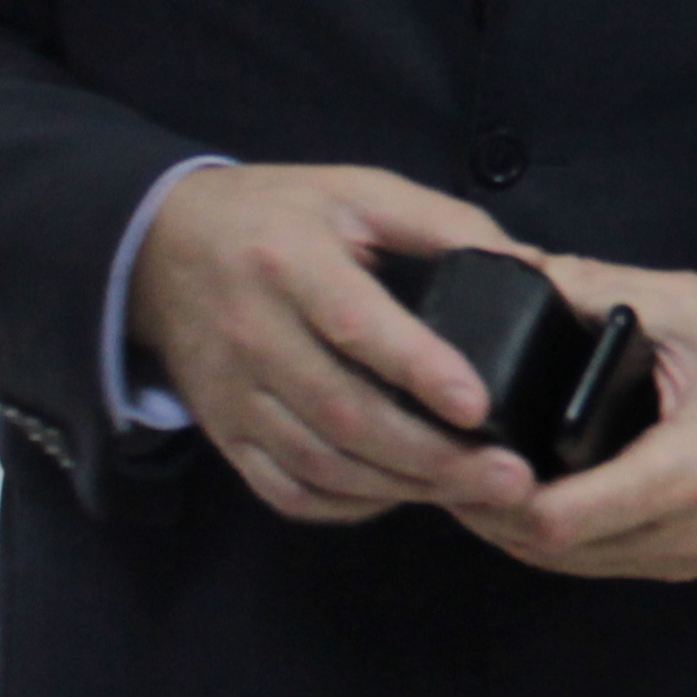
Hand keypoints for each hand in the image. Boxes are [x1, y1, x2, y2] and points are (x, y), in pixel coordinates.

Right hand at [129, 164, 537, 525]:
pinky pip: (285, 489)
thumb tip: (534, 265)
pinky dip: (347, 505)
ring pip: (320, 463)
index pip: (356, 326)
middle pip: (345, 414)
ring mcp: (234, 394)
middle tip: (510, 478)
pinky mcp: (223, 432)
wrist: (161, 246)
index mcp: (291, 264)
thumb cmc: (278, 215)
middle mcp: (255, 335)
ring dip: (403, 487)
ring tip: (477, 493)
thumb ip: (446, 224)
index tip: (479, 406)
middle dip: (434, 457)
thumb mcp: (359, 192)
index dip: (420, 370)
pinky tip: (402, 496)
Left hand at [454, 259, 696, 582]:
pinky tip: (516, 484)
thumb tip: (517, 269)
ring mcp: (682, 555)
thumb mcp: (690, 303)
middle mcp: (681, 533)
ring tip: (464, 463)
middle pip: (544, 549)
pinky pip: (591, 560)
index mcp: (685, 474)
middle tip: (436, 448)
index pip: (555, 519)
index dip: (490, 489)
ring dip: (507, 523)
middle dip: (484, 504)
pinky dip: (545, 531)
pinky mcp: (681, 558)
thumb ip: (600, 290)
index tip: (455, 442)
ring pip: (560, 564)